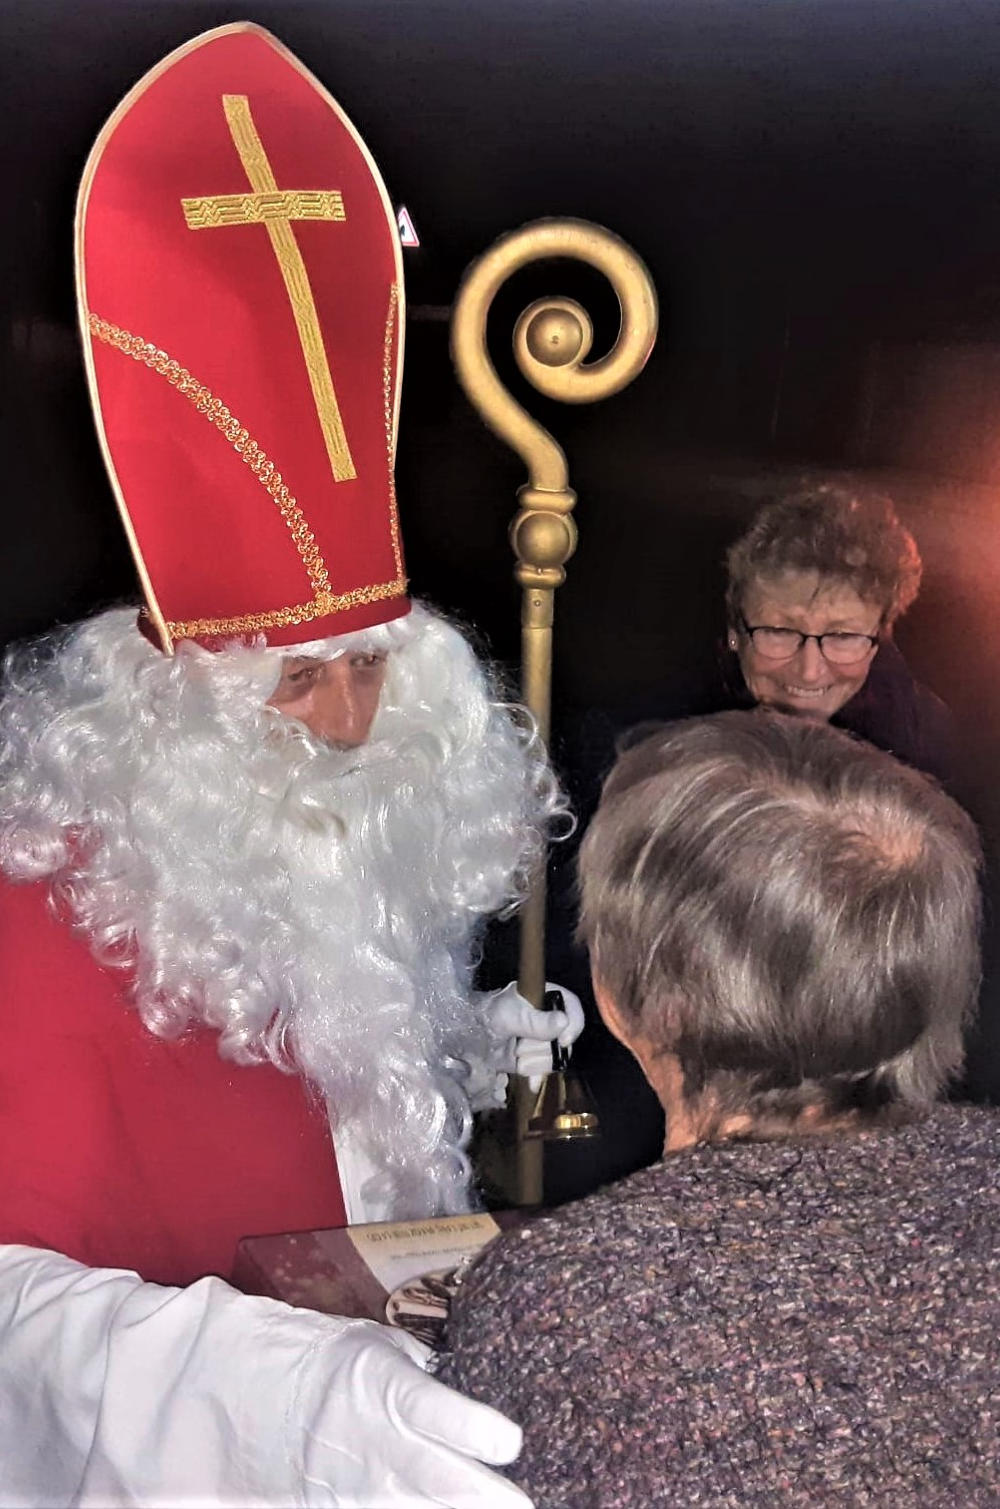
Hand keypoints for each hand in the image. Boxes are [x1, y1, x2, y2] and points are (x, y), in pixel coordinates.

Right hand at [297, 1320, 531, 1506]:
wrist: (261, 1396)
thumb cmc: (335, 1363)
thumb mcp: (382, 1348)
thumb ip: (429, 1371)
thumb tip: (481, 1378)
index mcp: (384, 1387)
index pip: (432, 1409)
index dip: (473, 1429)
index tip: (510, 1442)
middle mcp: (375, 1442)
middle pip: (438, 1478)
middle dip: (485, 1497)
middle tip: (525, 1505)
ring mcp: (357, 1488)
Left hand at [484, 981, 585, 1092]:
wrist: (471, 1042)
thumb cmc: (488, 1017)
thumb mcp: (509, 1016)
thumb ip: (535, 1021)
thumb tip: (563, 1021)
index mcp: (545, 996)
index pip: (571, 1006)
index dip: (573, 1024)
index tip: (563, 1041)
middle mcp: (549, 1018)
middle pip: (565, 1038)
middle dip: (542, 1047)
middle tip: (520, 1046)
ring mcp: (544, 1039)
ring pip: (557, 1056)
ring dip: (535, 1060)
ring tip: (516, 1054)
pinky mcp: (537, 1057)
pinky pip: (547, 1070)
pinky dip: (536, 1074)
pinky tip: (527, 1076)